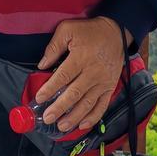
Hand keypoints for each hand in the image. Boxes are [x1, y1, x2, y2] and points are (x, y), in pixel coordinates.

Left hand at [33, 16, 129, 133]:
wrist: (117, 32)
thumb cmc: (89, 31)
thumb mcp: (68, 29)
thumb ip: (54, 47)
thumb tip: (42, 65)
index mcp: (81, 57)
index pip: (63, 76)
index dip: (50, 89)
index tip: (39, 99)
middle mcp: (92, 72)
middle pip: (74, 93)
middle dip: (59, 108)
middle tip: (47, 118)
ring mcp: (103, 81)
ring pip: (87, 103)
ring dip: (74, 117)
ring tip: (62, 126)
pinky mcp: (110, 87)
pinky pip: (102, 105)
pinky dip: (93, 117)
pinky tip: (83, 125)